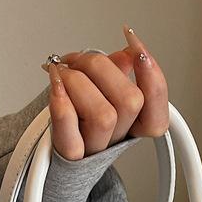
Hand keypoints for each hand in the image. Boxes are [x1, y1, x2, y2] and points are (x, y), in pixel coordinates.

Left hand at [43, 25, 168, 160]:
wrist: (43, 148)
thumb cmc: (71, 118)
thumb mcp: (98, 91)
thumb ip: (114, 73)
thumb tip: (128, 55)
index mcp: (131, 125)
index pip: (158, 110)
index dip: (154, 77)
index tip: (134, 45)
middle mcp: (116, 139)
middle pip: (130, 103)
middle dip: (101, 67)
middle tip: (76, 60)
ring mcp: (93, 150)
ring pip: (104, 116)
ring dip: (78, 82)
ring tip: (60, 72)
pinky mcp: (67, 156)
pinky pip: (70, 135)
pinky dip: (62, 105)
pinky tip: (55, 85)